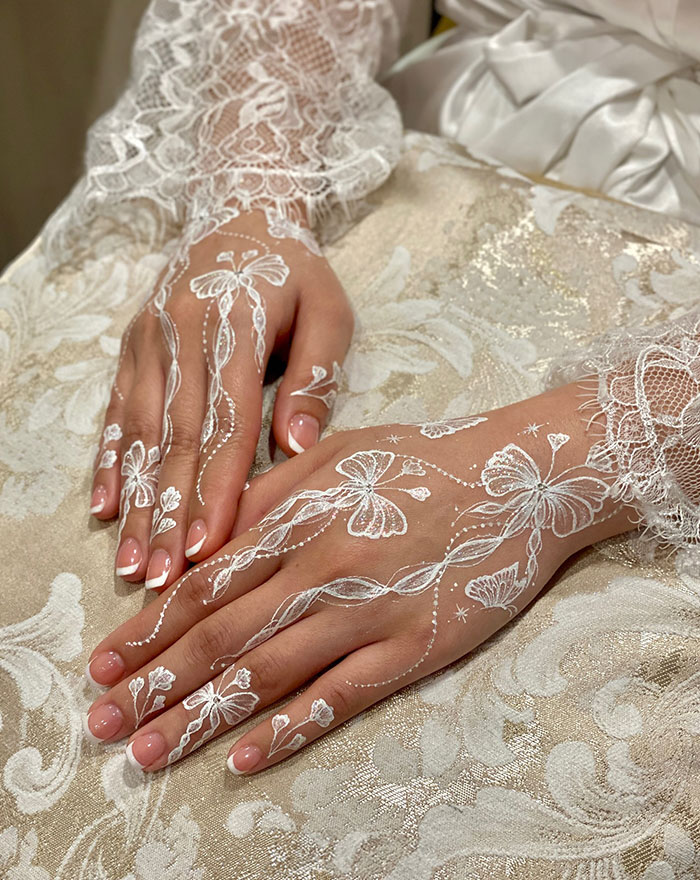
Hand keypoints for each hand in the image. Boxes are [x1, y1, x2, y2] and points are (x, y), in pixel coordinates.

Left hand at [83, 383, 633, 773]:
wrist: (518, 479)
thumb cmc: (420, 462)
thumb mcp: (334, 455)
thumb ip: (267, 494)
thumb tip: (206, 539)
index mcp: (298, 518)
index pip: (206, 583)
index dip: (150, 627)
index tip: (104, 661)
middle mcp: (322, 568)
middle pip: (222, 636)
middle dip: (155, 683)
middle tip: (103, 721)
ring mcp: (366, 611)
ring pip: (267, 674)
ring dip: (202, 717)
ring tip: (149, 752)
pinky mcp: (410, 647)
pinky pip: (339, 696)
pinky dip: (288, 730)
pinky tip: (244, 758)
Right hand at [89, 207, 351, 591]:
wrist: (241, 215)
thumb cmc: (295, 274)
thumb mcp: (328, 313)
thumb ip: (313, 377)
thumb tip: (296, 446)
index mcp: (233, 330)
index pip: (224, 426)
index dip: (215, 490)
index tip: (207, 548)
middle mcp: (181, 339)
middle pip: (174, 440)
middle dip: (167, 514)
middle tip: (160, 577)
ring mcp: (149, 344)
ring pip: (137, 434)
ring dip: (134, 501)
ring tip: (130, 560)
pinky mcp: (131, 348)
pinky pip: (114, 411)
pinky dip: (106, 462)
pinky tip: (102, 507)